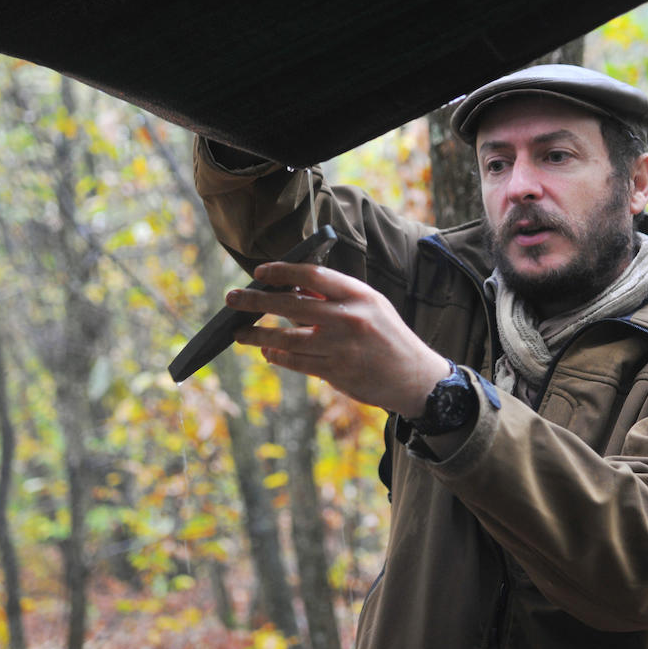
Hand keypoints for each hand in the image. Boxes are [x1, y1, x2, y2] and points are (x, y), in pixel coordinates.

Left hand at [225, 262, 450, 416]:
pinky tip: (267, 351)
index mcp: (358, 295)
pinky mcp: (336, 372)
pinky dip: (277, 356)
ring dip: (258, 334)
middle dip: (256, 301)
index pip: (313, 274)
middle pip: (291, 304)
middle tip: (232, 299)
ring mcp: (341, 347)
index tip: (259, 272)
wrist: (415, 377)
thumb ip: (336, 297)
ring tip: (239, 332)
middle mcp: (348, 318)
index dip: (282, 271)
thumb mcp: (371, 306)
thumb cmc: (388, 337)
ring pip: (286, 337)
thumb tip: (293, 287)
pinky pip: (296, 362)